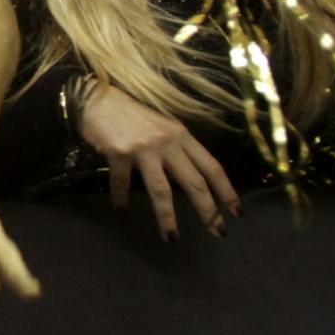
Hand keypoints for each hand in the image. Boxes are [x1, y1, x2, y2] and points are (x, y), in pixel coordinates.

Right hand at [78, 83, 239, 239]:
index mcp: (182, 136)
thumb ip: (177, 150)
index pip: (212, 167)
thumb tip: (189, 180)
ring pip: (162, 190)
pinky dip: (120, 197)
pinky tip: (120, 208)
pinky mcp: (119, 152)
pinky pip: (122, 182)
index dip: (227, 191)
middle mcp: (168, 142)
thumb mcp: (163, 128)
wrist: (97, 98)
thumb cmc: (132, 114)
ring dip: (167, 217)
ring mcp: (144, 148)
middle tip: (218, 232)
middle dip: (208, 211)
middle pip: (194, 182)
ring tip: (172, 237)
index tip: (237, 211)